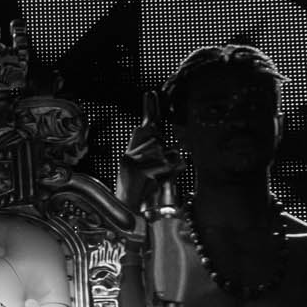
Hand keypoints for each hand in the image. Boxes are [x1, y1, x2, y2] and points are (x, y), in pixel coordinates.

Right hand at [117, 90, 176, 204]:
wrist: (128, 213)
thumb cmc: (144, 193)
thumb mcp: (157, 172)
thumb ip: (165, 158)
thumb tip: (178, 152)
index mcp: (135, 151)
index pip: (147, 126)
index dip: (150, 108)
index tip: (152, 93)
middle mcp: (130, 152)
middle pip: (160, 141)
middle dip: (167, 157)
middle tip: (158, 174)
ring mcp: (131, 159)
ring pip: (163, 152)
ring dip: (167, 167)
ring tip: (156, 181)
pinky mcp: (134, 168)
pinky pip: (160, 164)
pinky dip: (165, 173)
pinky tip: (156, 182)